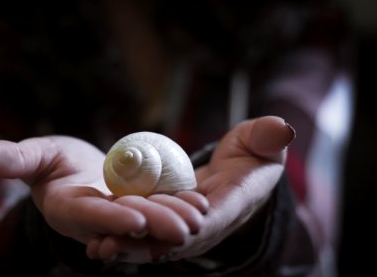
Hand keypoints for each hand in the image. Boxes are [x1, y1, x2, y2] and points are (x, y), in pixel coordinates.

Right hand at [0, 135, 206, 244]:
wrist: (78, 174)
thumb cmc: (52, 164)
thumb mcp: (35, 155)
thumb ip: (16, 158)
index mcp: (68, 209)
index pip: (89, 218)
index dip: (110, 219)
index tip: (135, 219)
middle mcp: (97, 220)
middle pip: (126, 224)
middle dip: (154, 226)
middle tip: (183, 227)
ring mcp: (120, 215)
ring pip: (149, 221)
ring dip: (173, 219)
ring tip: (198, 216)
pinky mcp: (139, 206)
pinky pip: (160, 208)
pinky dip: (179, 206)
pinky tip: (200, 204)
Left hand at [85, 116, 294, 262]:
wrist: (238, 172)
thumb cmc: (252, 154)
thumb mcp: (262, 142)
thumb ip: (268, 138)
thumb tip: (281, 129)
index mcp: (231, 207)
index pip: (209, 219)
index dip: (186, 224)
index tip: (161, 229)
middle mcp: (205, 226)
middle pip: (174, 239)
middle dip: (146, 244)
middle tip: (113, 243)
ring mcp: (183, 228)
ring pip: (153, 241)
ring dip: (128, 247)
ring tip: (99, 247)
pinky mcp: (165, 222)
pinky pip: (143, 232)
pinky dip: (123, 238)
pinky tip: (96, 242)